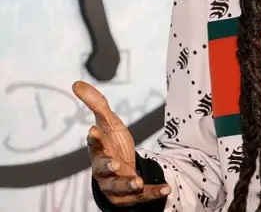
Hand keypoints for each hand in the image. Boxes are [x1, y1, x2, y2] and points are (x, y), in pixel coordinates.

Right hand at [72, 81, 170, 204]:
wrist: (122, 172)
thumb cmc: (112, 145)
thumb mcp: (109, 123)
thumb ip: (97, 104)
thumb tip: (76, 83)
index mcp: (99, 150)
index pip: (94, 144)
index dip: (94, 139)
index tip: (94, 131)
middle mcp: (104, 169)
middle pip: (102, 170)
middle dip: (108, 166)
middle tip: (116, 163)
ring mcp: (116, 184)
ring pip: (119, 187)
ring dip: (127, 184)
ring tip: (137, 182)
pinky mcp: (130, 196)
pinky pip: (143, 196)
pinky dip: (153, 193)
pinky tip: (166, 189)